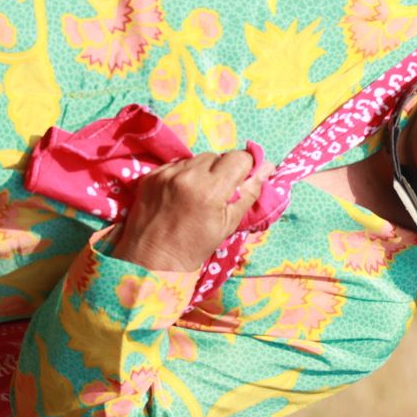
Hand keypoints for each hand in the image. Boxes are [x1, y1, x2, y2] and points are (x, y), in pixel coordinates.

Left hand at [112, 151, 274, 271]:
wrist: (149, 260)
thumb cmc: (194, 247)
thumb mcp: (229, 224)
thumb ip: (249, 192)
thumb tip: (267, 168)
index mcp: (211, 189)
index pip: (239, 157)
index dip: (246, 167)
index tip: (243, 181)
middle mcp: (188, 175)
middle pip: (218, 156)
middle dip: (224, 170)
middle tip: (219, 193)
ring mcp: (167, 173)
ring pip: (197, 158)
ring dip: (204, 171)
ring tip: (199, 194)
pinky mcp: (151, 174)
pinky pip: (177, 164)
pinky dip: (185, 174)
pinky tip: (181, 194)